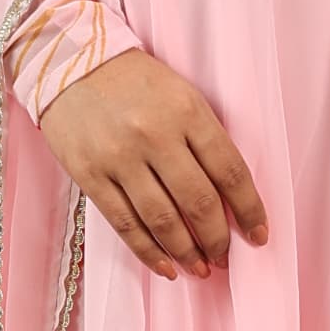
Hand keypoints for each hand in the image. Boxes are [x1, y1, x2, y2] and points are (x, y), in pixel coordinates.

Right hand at [36, 48, 268, 279]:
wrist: (70, 61)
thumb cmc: (135, 81)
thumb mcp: (181, 94)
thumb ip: (204, 139)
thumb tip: (229, 197)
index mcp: (187, 111)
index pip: (229, 170)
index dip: (249, 209)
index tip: (259, 235)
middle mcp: (155, 135)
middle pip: (199, 201)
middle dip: (218, 238)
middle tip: (226, 258)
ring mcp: (120, 157)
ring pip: (163, 219)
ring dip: (187, 251)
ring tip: (201, 269)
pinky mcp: (90, 173)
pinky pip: (125, 224)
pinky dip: (149, 251)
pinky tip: (166, 266)